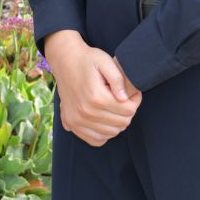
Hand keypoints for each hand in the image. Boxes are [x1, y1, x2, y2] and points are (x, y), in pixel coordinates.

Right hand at [44, 30, 140, 146]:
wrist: (64, 60)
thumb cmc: (87, 59)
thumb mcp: (105, 61)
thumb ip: (118, 79)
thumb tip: (125, 98)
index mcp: (96, 97)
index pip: (128, 111)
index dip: (135, 101)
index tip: (133, 93)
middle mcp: (85, 112)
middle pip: (121, 124)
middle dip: (128, 112)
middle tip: (125, 99)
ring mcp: (77, 120)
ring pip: (110, 133)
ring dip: (116, 122)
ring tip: (114, 106)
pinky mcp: (71, 124)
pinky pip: (95, 140)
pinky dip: (104, 133)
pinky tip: (104, 118)